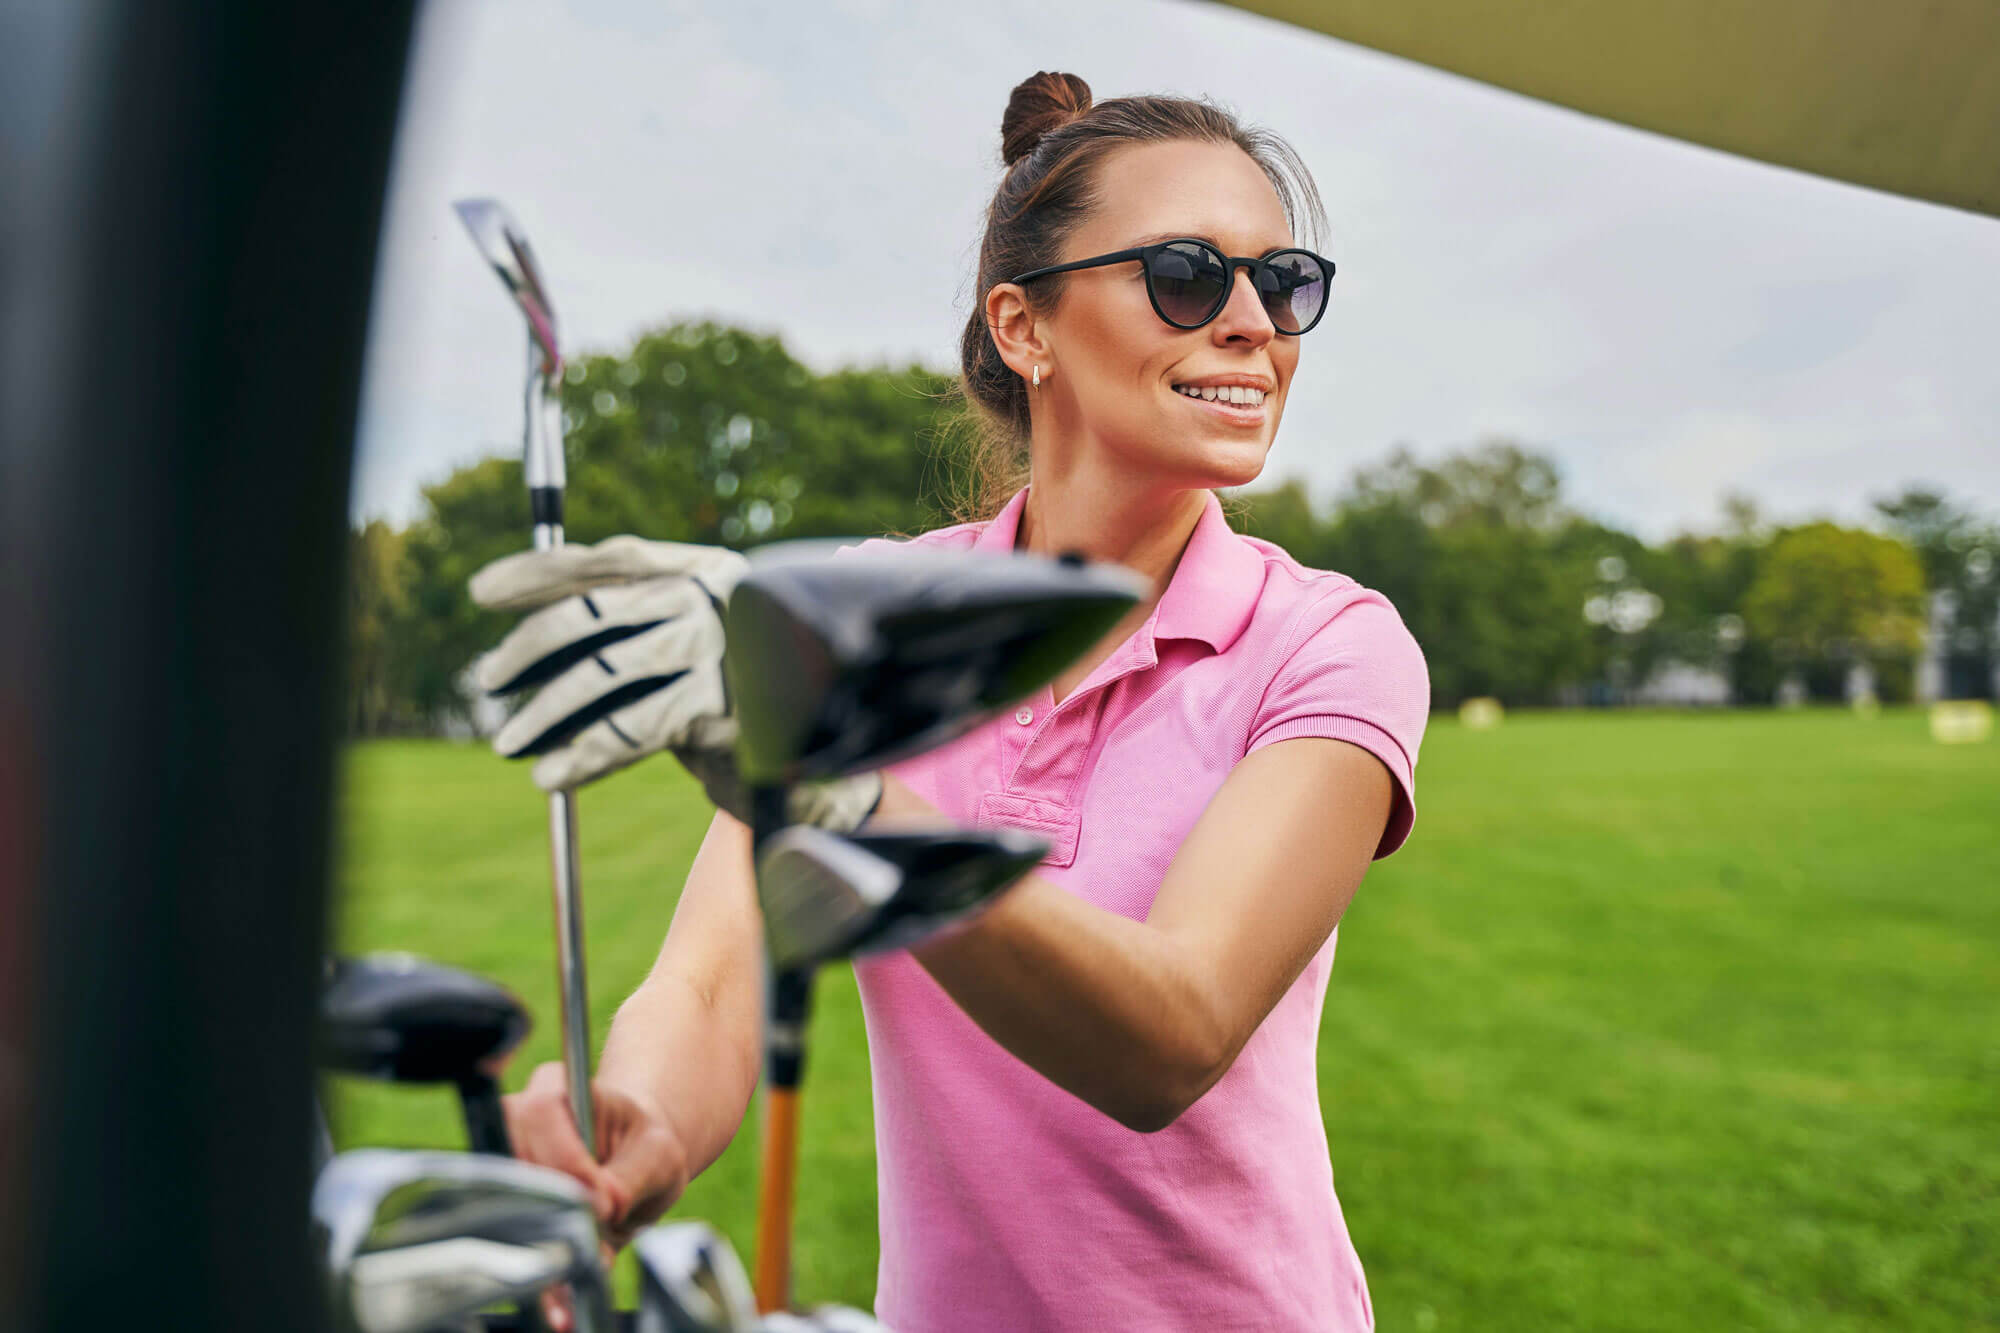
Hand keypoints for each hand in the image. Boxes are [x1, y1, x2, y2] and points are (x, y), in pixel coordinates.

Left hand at [469, 535, 879, 828]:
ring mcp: (716, 650)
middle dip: (527, 648)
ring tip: (508, 739)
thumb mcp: (693, 650)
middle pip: (593, 613)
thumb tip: (533, 632)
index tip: (484, 591)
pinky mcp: (713, 706)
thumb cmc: (745, 706)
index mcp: (707, 571)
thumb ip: (640, 626)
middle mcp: (713, 599)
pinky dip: (582, 756)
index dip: (542, 570)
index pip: (610, 557)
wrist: (822, 767)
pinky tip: (553, 774)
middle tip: (487, 680)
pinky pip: (627, 731)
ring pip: (600, 674)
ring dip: (543, 712)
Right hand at [505, 1061, 690, 1330]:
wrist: (635, 1165)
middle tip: (590, 1249)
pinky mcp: (499, 1206)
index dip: (569, 1161)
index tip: (601, 1201)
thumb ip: (630, 1177)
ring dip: (541, 1249)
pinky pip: (506, 1241)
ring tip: (575, 1284)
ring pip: (503, 1207)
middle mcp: (516, 1120)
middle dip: (553, 1211)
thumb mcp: (658, 1155)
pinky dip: (536, 1274)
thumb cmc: (647, 1148)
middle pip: (516, 1164)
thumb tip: (602, 1206)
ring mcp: (501, 1163)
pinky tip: (559, 1305)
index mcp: (555, 1087)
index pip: (543, 1115)